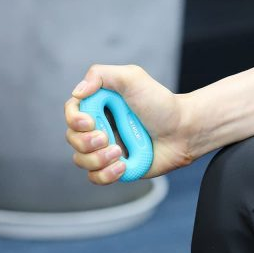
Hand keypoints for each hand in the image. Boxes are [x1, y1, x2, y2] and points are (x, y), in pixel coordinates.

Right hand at [64, 64, 192, 184]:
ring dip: (98, 159)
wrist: (182, 131)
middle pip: (72, 139)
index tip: (90, 122)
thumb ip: (100, 74)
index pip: (71, 113)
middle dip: (87, 142)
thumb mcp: (132, 78)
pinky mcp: (114, 167)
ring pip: (81, 160)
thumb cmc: (160, 104)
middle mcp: (98, 127)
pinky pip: (96, 177)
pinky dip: (106, 174)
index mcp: (98, 105)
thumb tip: (77, 92)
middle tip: (107, 138)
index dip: (74, 120)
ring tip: (119, 152)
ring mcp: (105, 149)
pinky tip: (122, 165)